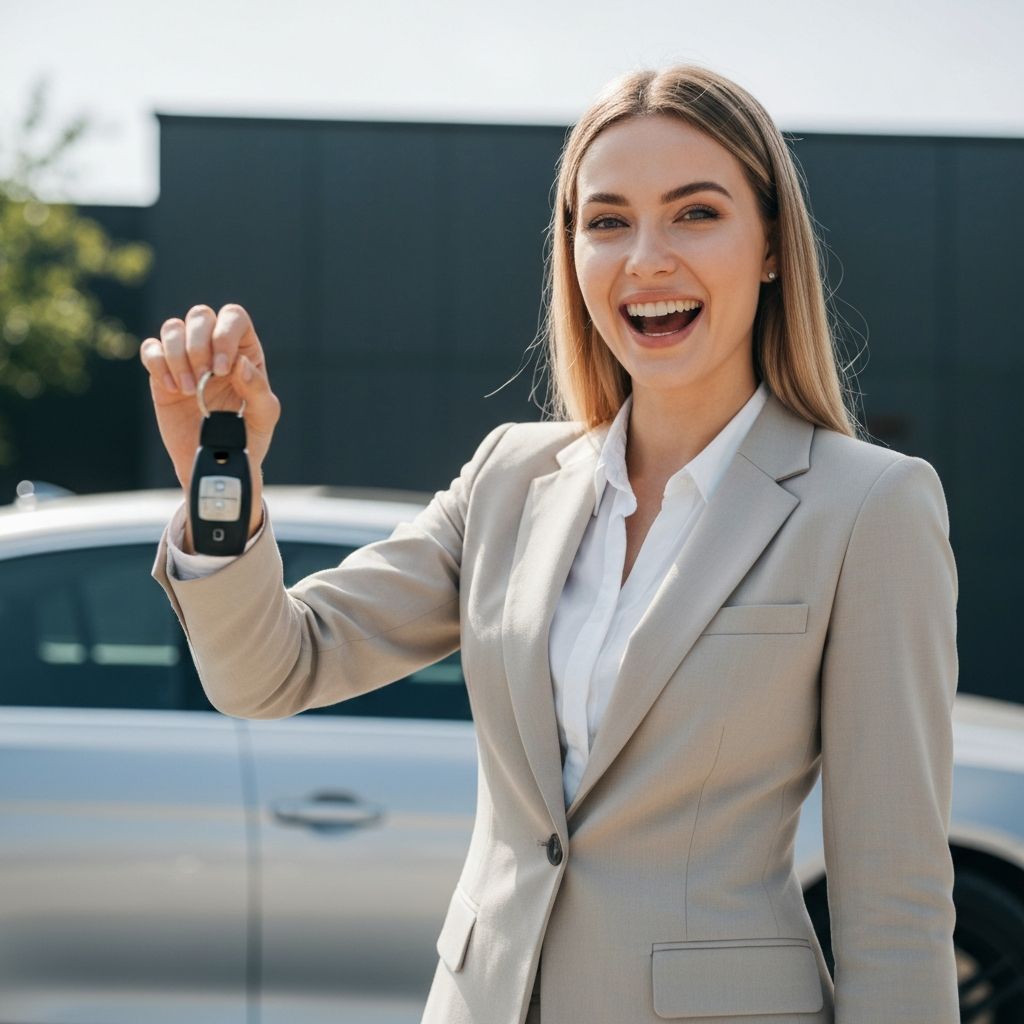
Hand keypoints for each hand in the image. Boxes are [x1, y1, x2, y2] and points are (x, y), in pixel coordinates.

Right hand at [140, 303, 279, 542]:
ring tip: (188, 390)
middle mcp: (214, 347)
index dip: (224, 334)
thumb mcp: (264, 416)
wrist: (218, 462)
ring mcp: (186, 358)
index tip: (221, 369)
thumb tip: (239, 363)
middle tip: (204, 381)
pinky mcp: (162, 374)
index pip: (233, 317)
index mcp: (243, 350)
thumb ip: (258, 388)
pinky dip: (157, 364)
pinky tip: (172, 390)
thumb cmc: (248, 437)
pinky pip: (150, 349)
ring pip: (172, 328)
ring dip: (178, 356)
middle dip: (199, 345)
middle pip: (200, 315)